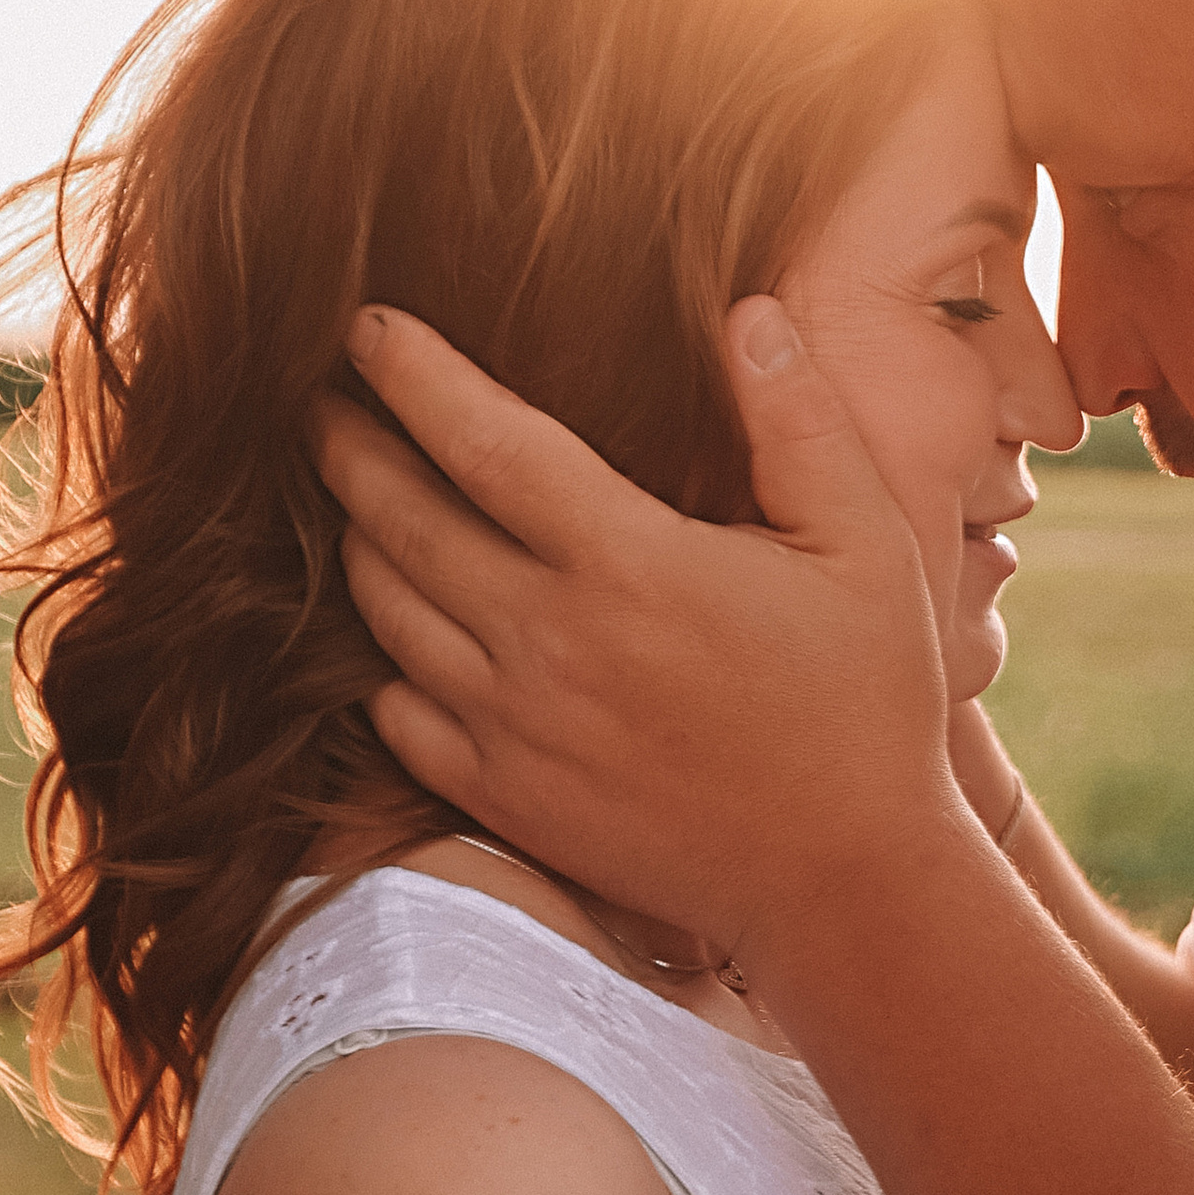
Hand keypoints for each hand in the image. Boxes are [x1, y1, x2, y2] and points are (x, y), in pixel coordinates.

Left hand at [313, 303, 960, 949]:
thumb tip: (747, 312)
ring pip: (385, 612)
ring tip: (353, 498)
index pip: (482, 440)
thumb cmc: (867, 703)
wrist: (845, 881)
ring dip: (357, 541)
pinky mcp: (506, 798)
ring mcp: (515, 728)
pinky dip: (380, 658)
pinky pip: (397, 713)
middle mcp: (550, 642)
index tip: (365, 324)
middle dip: (350, 446)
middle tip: (324, 401)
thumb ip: (801, 422)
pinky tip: (392, 625)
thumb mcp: (869, 545)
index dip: (411, 373)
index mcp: (630, 563)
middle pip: (401, 519)